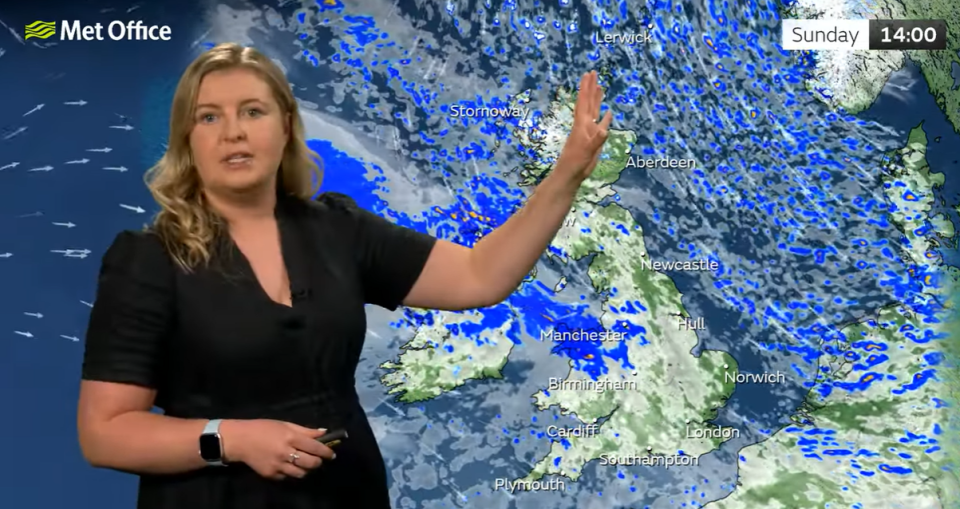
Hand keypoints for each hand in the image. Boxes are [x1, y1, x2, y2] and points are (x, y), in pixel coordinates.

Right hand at [221, 419, 335, 479]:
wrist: (240, 440)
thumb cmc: (263, 428)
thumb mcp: (285, 425)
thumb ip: (306, 430)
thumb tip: (324, 432)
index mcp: (290, 437)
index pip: (315, 447)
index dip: (326, 452)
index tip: (332, 454)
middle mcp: (286, 453)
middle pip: (311, 463)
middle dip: (319, 462)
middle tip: (319, 459)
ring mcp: (278, 466)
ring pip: (301, 474)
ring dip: (307, 469)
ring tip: (305, 463)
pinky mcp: (271, 475)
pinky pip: (287, 477)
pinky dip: (292, 472)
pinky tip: (289, 465)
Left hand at [555, 70, 613, 182]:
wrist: (571, 173)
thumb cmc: (576, 162)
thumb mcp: (588, 151)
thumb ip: (597, 140)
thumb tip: (605, 130)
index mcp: (582, 124)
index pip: (584, 101)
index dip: (587, 87)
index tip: (589, 73)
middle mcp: (585, 124)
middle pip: (588, 101)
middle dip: (590, 87)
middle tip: (593, 73)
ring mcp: (589, 131)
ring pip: (594, 110)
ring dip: (597, 99)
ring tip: (600, 87)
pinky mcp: (593, 139)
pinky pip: (601, 125)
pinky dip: (605, 118)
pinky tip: (609, 112)